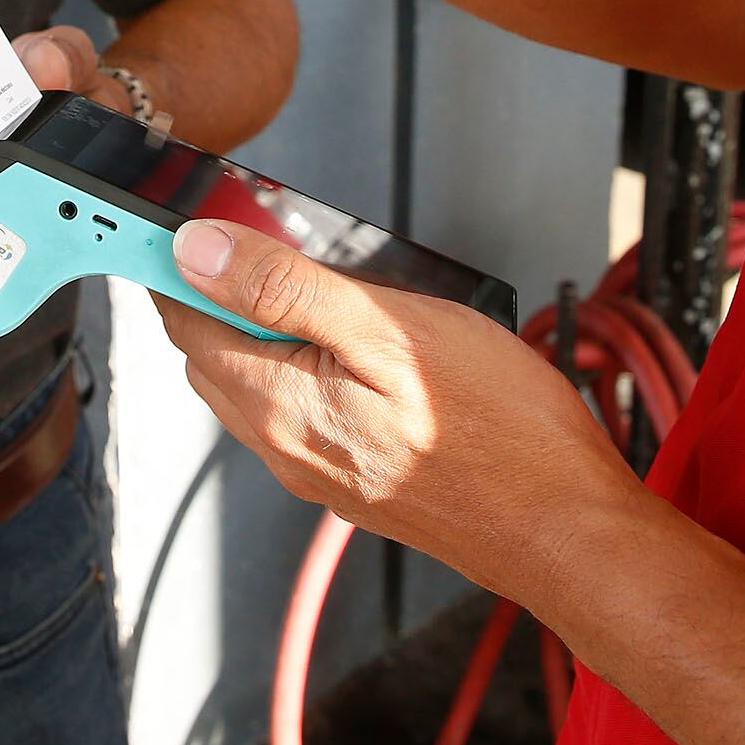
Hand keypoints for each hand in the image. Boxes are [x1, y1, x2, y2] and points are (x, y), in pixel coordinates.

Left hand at [153, 219, 644, 609]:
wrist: (565, 531)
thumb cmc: (499, 432)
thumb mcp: (388, 329)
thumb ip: (282, 288)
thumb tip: (194, 251)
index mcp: (276, 405)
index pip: (184, 318)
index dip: (180, 258)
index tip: (191, 213)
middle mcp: (283, 448)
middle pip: (213, 350)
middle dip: (220, 289)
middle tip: (271, 233)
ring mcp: (318, 470)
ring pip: (257, 380)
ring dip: (266, 326)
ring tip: (324, 281)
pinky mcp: (355, 479)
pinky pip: (300, 409)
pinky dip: (304, 363)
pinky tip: (358, 341)